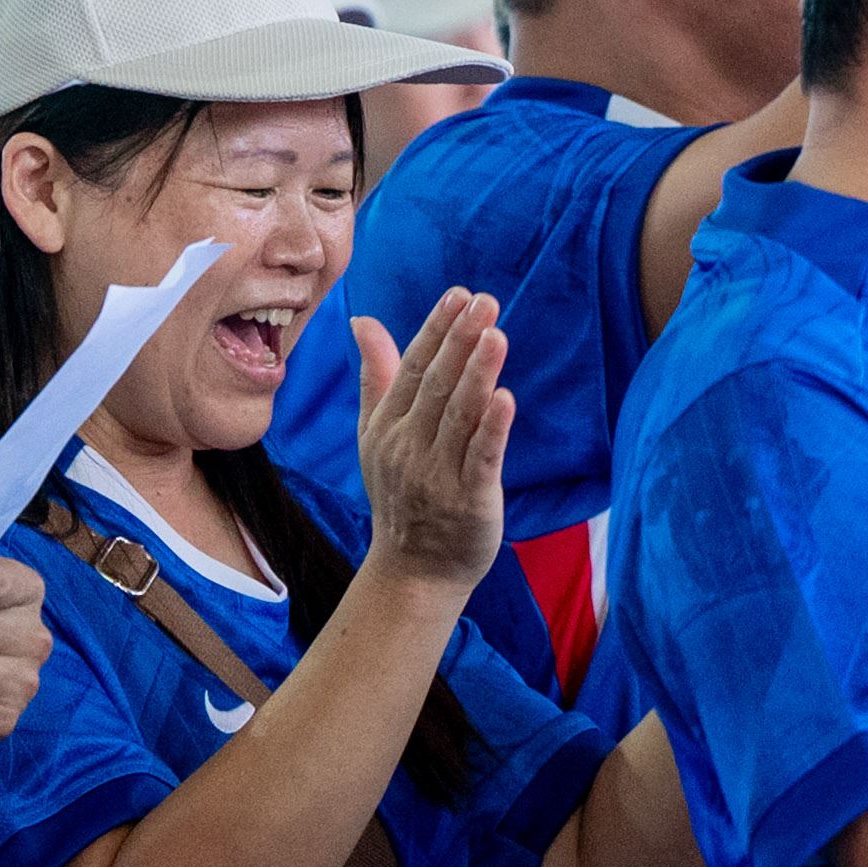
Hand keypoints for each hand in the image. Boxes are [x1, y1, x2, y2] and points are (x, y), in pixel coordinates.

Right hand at [353, 289, 515, 596]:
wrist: (413, 571)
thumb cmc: (400, 494)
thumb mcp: (377, 434)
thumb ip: (377, 375)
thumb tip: (362, 320)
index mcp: (389, 426)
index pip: (413, 367)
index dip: (436, 330)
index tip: (458, 295)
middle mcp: (409, 446)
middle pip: (438, 385)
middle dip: (460, 341)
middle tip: (486, 302)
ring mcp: (437, 475)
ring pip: (459, 416)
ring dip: (477, 374)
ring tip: (496, 335)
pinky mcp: (469, 501)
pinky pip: (481, 460)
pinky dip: (492, 429)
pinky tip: (505, 398)